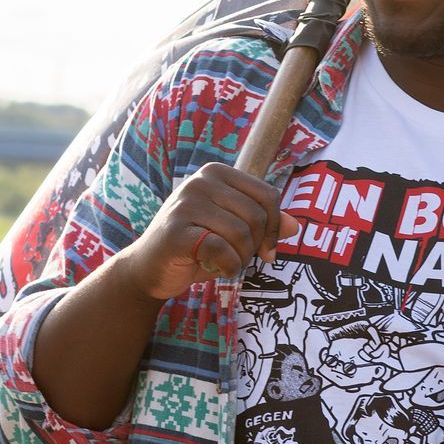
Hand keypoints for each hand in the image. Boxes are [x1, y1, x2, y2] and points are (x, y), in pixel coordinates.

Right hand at [122, 162, 283, 299]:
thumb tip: (294, 225)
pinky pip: (221, 250)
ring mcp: (185, 204)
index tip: (267, 250)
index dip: (274, 227)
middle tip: (238, 259)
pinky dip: (227, 268)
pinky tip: (217, 270)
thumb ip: (262, 223)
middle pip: (255, 216)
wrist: (149, 268)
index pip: (267, 195)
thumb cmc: (196, 247)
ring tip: (225, 264)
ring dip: (240, 259)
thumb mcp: (232, 230)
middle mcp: (199, 181)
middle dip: (254, 246)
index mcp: (216, 173)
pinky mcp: (175, 231)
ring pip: (240, 234)